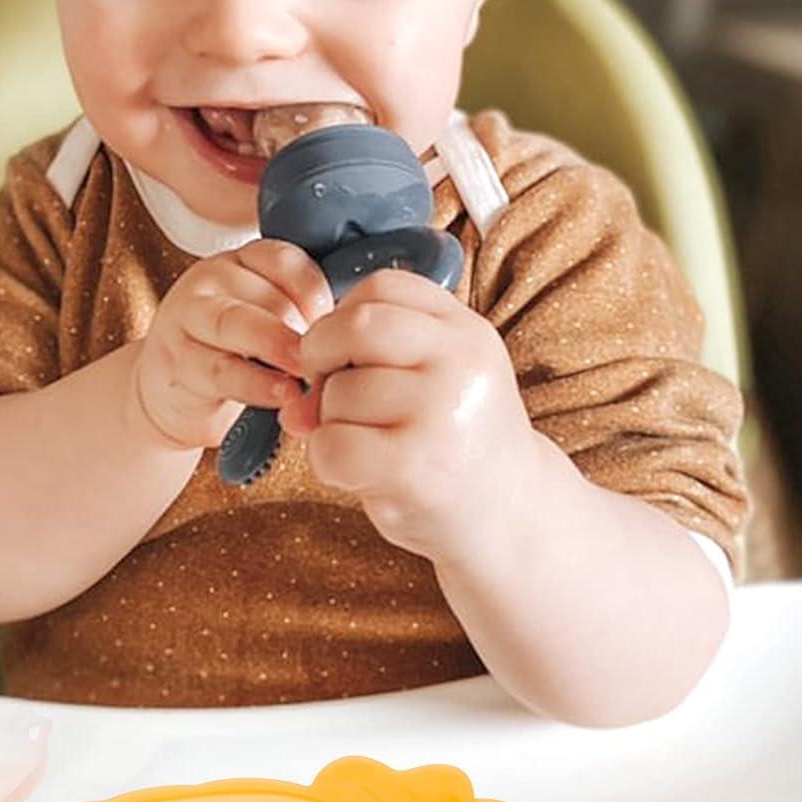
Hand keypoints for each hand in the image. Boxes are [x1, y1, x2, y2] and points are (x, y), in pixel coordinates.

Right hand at [133, 239, 333, 451]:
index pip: (282, 260)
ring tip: (308, 374)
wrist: (170, 394)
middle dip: (300, 327)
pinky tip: (283, 395)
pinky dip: (256, 384)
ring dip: (278, 349)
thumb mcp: (265, 323)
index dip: (314, 293)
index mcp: (239, 262)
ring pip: (236, 324)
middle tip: (331, 355)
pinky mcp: (174, 362)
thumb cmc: (233, 354)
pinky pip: (220, 370)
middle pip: (262, 295)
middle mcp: (208, 281)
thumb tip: (352, 329)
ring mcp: (185, 319)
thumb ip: (298, 316)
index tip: (336, 325)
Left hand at [279, 269, 535, 560]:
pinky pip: (333, 445)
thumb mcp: (434, 382)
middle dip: (321, 356)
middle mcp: (461, 362)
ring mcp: (441, 412)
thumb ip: (368, 365)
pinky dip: (326, 460)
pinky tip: (356, 473)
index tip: (346, 352)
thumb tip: (293, 400)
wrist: (508, 514)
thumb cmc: (454, 442)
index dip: (343, 315)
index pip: (382, 287)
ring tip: (362, 442)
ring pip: (339, 391)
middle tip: (330, 392)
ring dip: (328, 420)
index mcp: (467, 331)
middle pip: (356, 325)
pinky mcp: (415, 466)